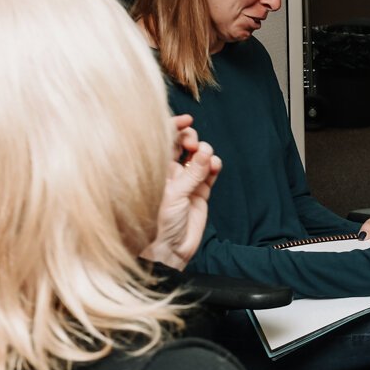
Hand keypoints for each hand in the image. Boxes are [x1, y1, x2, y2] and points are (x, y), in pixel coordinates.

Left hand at [140, 119, 220, 269]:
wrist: (169, 250)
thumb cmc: (158, 224)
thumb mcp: (174, 195)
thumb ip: (192, 174)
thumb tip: (205, 152)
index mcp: (154, 167)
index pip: (163, 138)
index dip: (175, 125)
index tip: (188, 119)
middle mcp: (169, 172)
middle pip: (182, 143)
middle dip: (191, 138)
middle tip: (194, 145)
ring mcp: (186, 181)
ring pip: (199, 156)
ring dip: (205, 153)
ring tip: (207, 160)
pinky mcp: (200, 191)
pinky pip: (210, 171)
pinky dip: (213, 166)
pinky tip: (214, 166)